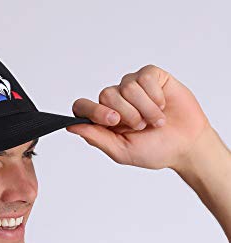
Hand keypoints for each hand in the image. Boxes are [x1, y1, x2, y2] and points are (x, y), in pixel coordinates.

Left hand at [66, 64, 211, 170]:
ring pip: (127, 86)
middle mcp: (115, 101)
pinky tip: (162, 105)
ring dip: (145, 108)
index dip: (93, 111)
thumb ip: (96, 137)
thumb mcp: (121, 151)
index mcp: (103, 120)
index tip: (113, 121)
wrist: (186, 145)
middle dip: (127, 113)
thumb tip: (71, 127)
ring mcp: (132, 87)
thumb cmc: (154, 150)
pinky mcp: (151, 76)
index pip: (82, 106)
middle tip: (141, 126)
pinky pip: (145, 77)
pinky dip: (155, 96)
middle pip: (105, 94)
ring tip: (155, 120)